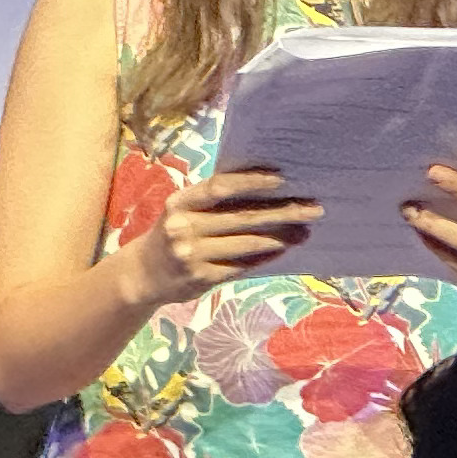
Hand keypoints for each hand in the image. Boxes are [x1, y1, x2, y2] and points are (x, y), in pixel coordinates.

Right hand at [128, 167, 319, 308]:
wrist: (142, 275)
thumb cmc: (173, 236)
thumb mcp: (183, 213)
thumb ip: (213, 204)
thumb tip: (268, 193)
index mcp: (178, 203)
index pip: (218, 187)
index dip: (251, 182)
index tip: (283, 179)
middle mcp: (182, 227)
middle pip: (242, 217)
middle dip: (282, 212)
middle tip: (313, 208)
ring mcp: (191, 255)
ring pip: (247, 244)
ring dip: (281, 237)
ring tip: (304, 231)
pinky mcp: (201, 278)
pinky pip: (242, 266)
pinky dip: (266, 257)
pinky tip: (283, 250)